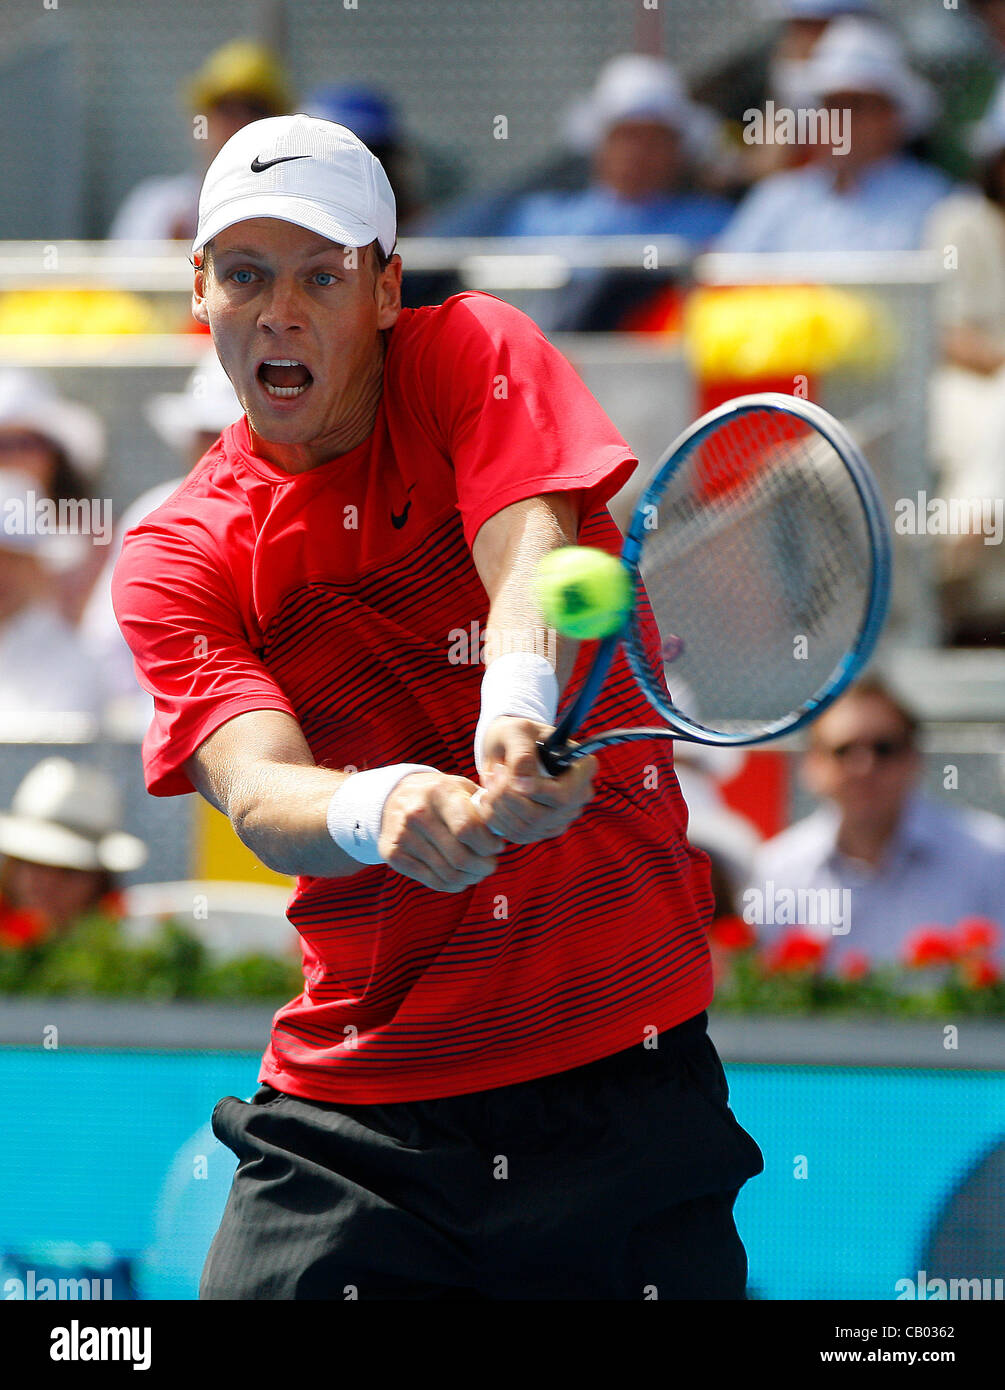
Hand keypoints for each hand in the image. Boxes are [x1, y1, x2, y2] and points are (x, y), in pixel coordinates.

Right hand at [379, 771, 502, 892]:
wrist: (394, 796)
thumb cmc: (439, 795)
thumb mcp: (460, 788)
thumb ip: (483, 806)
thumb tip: (504, 831)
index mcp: (439, 792)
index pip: (468, 829)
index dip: (489, 845)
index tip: (497, 846)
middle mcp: (418, 814)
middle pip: (460, 858)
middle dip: (485, 866)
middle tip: (491, 864)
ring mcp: (403, 836)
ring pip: (448, 874)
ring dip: (471, 878)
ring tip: (478, 871)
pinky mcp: (393, 855)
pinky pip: (432, 882)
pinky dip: (453, 885)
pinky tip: (461, 878)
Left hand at [474, 716, 597, 844]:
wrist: (508, 746)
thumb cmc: (516, 734)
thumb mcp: (517, 731)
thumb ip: (521, 754)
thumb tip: (521, 782)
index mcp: (583, 768)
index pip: (565, 794)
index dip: (538, 792)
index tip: (513, 779)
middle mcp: (579, 796)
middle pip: (543, 815)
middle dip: (509, 798)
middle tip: (492, 775)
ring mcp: (563, 816)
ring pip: (528, 828)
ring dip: (499, 808)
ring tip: (488, 783)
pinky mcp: (543, 829)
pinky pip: (518, 835)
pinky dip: (496, 820)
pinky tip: (488, 800)